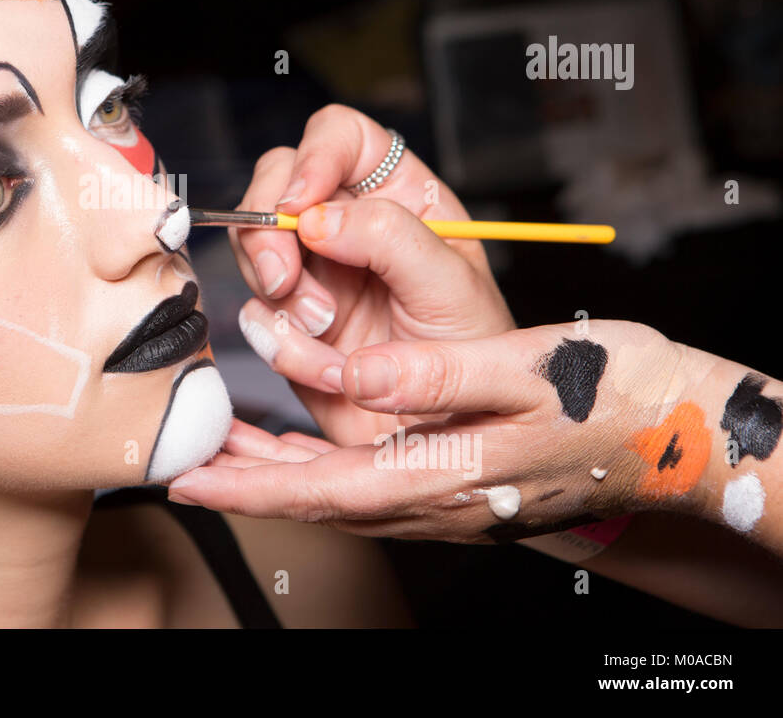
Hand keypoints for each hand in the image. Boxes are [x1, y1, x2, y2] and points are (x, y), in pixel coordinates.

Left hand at [173, 321, 703, 543]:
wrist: (685, 434)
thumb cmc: (618, 395)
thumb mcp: (529, 369)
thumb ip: (436, 378)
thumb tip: (355, 380)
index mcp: (446, 474)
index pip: (323, 490)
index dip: (249, 487)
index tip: (189, 479)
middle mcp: (440, 501)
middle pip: (319, 500)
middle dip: (245, 484)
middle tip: (185, 462)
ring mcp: (451, 500)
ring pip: (341, 495)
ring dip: (277, 476)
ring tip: (226, 452)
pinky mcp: (462, 485)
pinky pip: (370, 484)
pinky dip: (321, 469)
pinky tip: (304, 449)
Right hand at [231, 105, 512, 445]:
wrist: (449, 441)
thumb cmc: (475, 359)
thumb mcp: (450, 288)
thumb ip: (390, 239)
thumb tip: (316, 217)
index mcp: (400, 195)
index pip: (340, 136)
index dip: (312, 158)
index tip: (299, 208)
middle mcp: (349, 223)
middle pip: (276, 181)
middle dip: (269, 232)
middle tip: (286, 281)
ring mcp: (313, 271)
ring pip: (253, 247)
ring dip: (281, 297)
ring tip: (328, 334)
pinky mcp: (288, 321)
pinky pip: (254, 314)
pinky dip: (283, 346)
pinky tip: (329, 370)